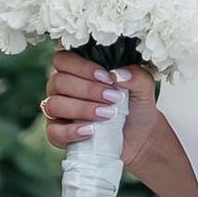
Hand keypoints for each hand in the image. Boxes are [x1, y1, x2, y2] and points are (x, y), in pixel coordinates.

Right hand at [41, 51, 157, 165]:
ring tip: (107, 114)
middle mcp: (61, 89)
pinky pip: (54, 132)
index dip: (82, 67)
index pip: (63, 59)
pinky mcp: (58, 134)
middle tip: (113, 98)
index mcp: (76, 71)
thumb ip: (136, 76)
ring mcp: (57, 112)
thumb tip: (116, 73)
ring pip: (54, 104)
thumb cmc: (135, 106)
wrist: (139, 137)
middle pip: (58, 81)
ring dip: (81, 109)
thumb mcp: (143, 88)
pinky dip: (71, 131)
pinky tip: (90, 131)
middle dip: (88, 89)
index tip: (107, 77)